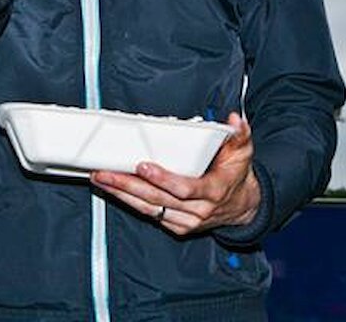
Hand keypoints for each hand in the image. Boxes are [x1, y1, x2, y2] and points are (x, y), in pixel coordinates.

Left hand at [90, 112, 260, 235]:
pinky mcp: (177, 226)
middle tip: (106, 172)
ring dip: (123, 195)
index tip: (143, 166)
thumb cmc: (236, 176)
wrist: (242, 207)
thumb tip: (234, 119)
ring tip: (102, 180)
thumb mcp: (243, 152)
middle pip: (158, 200)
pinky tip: (115, 191)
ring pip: (150, 210)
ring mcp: (186, 221)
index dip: (163, 179)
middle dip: (128, 186)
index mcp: (213, 191)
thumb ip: (240, 134)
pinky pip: (150, 215)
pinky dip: (131, 203)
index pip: (184, 188)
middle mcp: (198, 210)